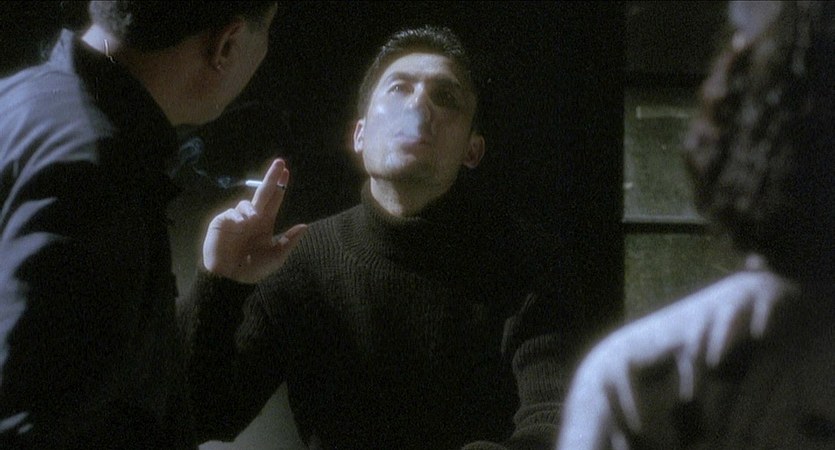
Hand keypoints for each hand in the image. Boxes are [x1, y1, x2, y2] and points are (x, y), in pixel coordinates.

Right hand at [202, 159, 307, 283]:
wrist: (229, 278)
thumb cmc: (253, 269)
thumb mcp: (276, 256)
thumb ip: (289, 241)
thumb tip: (305, 225)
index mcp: (265, 223)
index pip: (274, 200)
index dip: (280, 186)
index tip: (287, 172)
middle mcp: (252, 217)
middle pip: (263, 192)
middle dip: (271, 177)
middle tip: (281, 162)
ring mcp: (237, 218)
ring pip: (246, 203)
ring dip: (252, 209)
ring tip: (253, 220)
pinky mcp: (222, 222)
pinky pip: (232, 212)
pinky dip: (237, 215)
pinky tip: (239, 224)